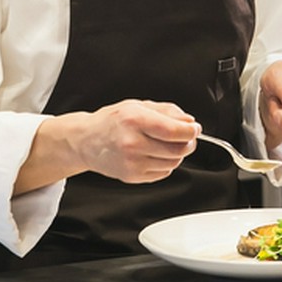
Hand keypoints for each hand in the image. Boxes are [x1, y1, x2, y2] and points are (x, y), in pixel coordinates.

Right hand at [15, 99, 199, 194]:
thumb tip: (189, 121)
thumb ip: (167, 111)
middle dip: (188, 143)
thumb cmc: (112, 121)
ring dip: (177, 154)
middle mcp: (132, 142)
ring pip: (172, 163)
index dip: (190, 131)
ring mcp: (131, 162)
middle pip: (177, 149)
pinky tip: (154, 154)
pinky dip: (165, 164)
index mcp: (135, 119)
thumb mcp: (138, 105)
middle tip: (187, 136)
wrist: (86, 141)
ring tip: (167, 144)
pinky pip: (162, 173)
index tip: (195, 129)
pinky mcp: (132, 176)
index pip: (173, 131)